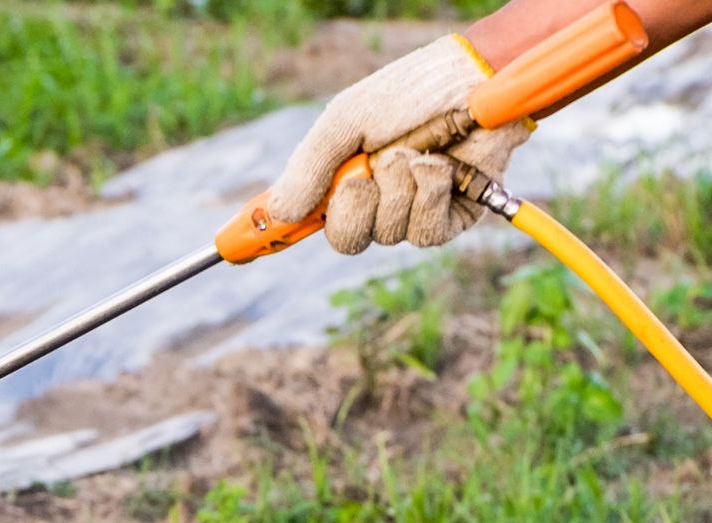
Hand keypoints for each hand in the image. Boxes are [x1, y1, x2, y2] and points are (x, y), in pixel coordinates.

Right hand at [270, 35, 529, 254]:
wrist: (476, 82)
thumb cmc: (411, 91)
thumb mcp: (346, 121)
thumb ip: (310, 167)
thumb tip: (278, 212)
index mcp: (342, 177)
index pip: (301, 218)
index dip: (271, 236)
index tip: (234, 251)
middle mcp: (375, 199)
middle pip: (345, 239)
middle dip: (355, 207)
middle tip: (365, 174)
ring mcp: (412, 210)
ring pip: (388, 234)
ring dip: (400, 190)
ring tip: (415, 153)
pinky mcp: (451, 218)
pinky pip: (425, 234)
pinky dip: (429, 197)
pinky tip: (440, 168)